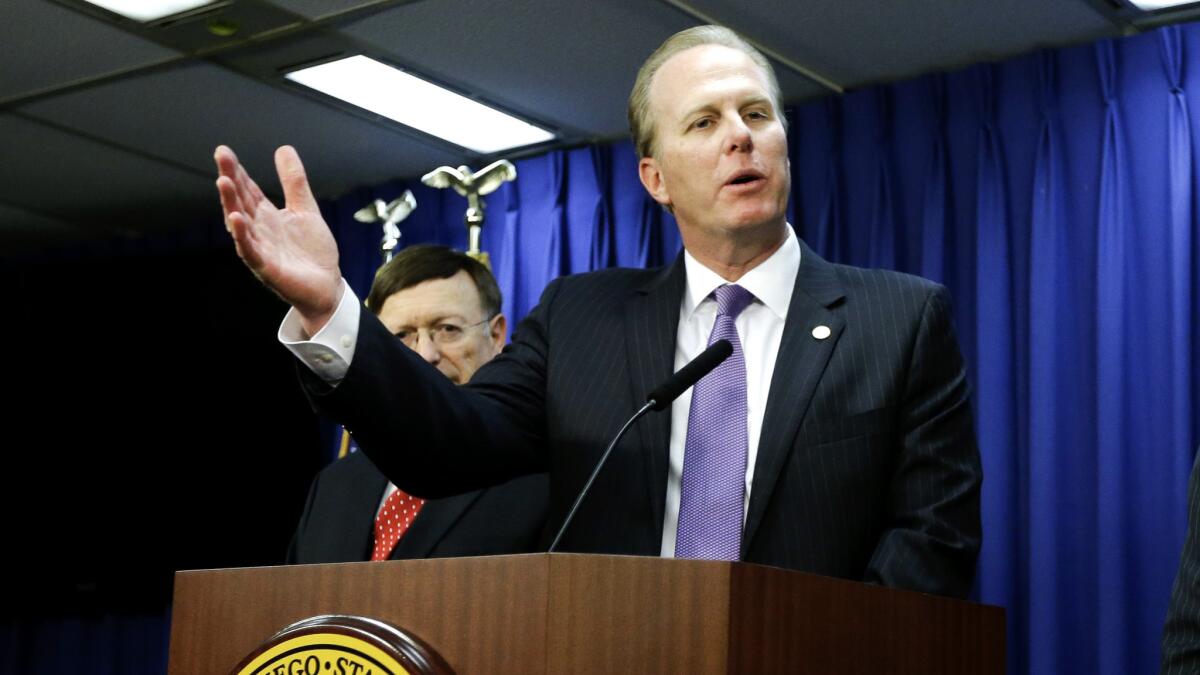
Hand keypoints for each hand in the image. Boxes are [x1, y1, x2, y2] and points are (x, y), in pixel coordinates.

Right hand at [215, 145, 341, 334]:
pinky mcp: (267, 268)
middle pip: (240, 201)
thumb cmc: (312, 251)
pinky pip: (250, 251)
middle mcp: (258, 230)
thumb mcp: (305, 209)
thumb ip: (294, 182)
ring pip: (240, 224)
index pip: (248, 189)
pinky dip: (242, 236)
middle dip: (230, 180)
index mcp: (266, 216)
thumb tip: (283, 148)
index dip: (237, 171)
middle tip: (221, 157)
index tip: (224, 151)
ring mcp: (260, 249)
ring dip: (230, 203)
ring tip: (224, 182)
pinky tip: (236, 219)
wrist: (327, 286)